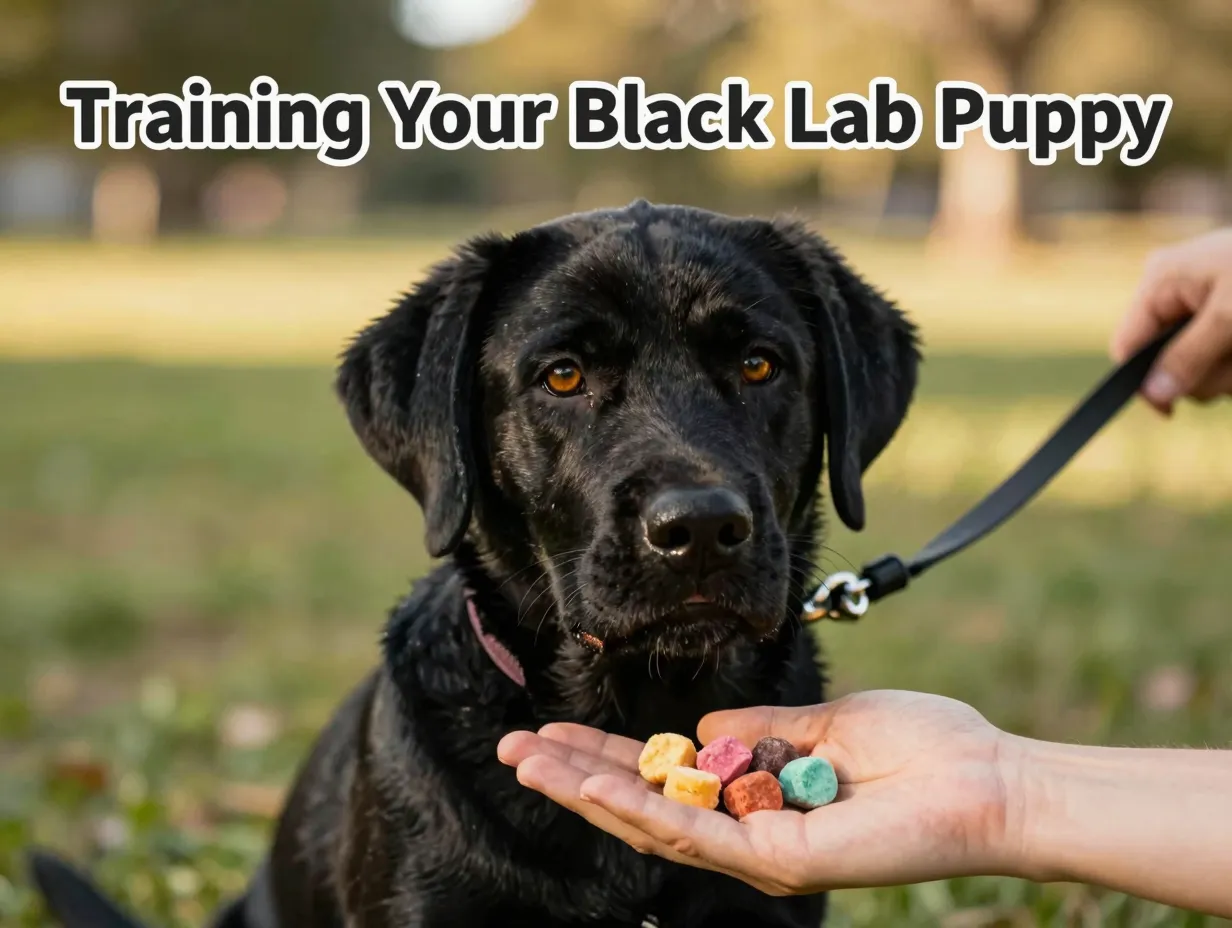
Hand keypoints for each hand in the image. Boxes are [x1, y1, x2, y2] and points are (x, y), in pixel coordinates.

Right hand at [497, 691, 1024, 894]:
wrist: (987, 780)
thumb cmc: (922, 748)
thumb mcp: (824, 723)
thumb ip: (761, 730)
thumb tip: (704, 729)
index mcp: (757, 794)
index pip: (664, 776)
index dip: (605, 755)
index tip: (555, 730)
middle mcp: (747, 829)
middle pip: (642, 805)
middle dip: (573, 775)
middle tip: (512, 748)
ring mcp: (758, 851)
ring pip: (652, 824)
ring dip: (586, 791)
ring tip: (530, 762)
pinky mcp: (777, 861)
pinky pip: (696, 834)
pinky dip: (639, 807)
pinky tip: (591, 784)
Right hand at [1112, 228, 1231, 413]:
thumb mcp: (1231, 318)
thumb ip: (1190, 357)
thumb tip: (1154, 395)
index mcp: (1160, 279)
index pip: (1128, 344)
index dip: (1144, 382)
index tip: (1171, 413)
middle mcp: (1172, 289)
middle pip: (1162, 359)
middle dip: (1205, 371)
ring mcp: (1197, 301)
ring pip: (1194, 363)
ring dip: (1228, 369)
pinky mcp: (1220, 312)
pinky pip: (1215, 354)